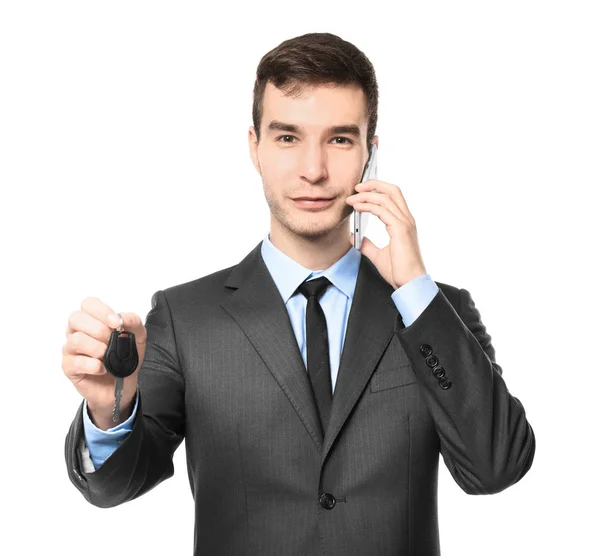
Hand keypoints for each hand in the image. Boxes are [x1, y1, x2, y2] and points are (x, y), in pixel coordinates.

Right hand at [62, 297, 146, 428]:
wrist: (122, 385)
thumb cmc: (125, 357)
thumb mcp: (137, 337)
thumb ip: (133, 322)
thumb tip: (124, 317)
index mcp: (92, 319)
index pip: (88, 304)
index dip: (102, 311)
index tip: (116, 323)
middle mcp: (77, 331)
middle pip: (76, 318)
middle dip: (98, 329)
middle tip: (111, 341)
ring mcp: (71, 349)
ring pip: (75, 340)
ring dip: (97, 348)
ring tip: (107, 355)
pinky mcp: (69, 367)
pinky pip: (75, 362)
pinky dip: (93, 365)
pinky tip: (102, 368)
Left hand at [346, 180, 427, 288]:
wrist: (409, 283)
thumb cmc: (399, 271)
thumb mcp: (378, 255)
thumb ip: (367, 244)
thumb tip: (355, 237)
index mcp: (404, 223)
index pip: (393, 197)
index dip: (377, 189)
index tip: (360, 192)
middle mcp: (406, 219)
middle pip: (392, 190)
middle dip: (374, 184)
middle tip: (356, 187)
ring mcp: (405, 223)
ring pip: (385, 198)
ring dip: (366, 196)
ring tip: (351, 199)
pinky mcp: (400, 229)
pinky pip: (382, 210)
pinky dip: (368, 205)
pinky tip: (357, 207)